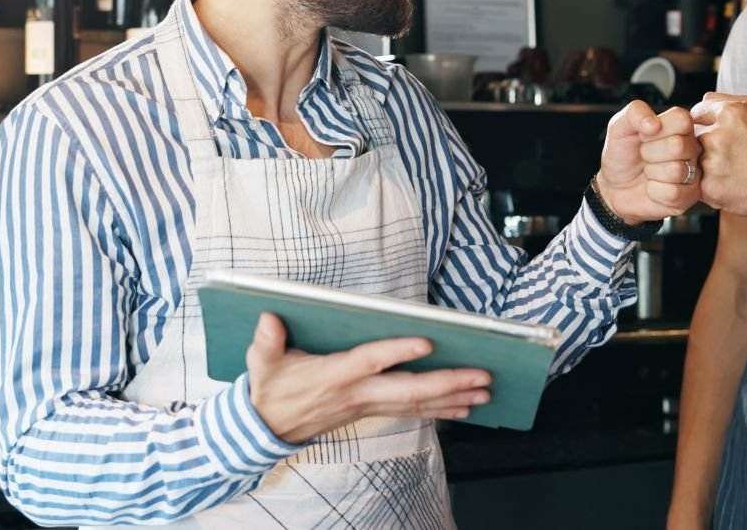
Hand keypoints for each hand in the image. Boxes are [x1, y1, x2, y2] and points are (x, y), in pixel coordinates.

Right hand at [246, 313, 490, 443]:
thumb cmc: (270, 388)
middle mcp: (357, 393)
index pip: (370, 361)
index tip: (426, 342)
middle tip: (482, 375)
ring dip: (454, 397)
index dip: (397, 352)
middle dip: (448, 382)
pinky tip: (465, 406)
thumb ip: (266, 342)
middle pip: (408, 390)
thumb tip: (268, 318)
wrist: (267, 429)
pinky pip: (413, 411)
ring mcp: (367, 405)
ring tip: (486, 391)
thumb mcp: (261, 363)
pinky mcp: (372, 411)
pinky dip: (441, 409)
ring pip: (417, 404)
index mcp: (334, 375)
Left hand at [596, 101, 701, 223]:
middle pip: (677, 146)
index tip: (643, 135)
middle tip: (644, 156)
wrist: (614, 186)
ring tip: (648, 171)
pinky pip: (673, 193)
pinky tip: (652, 187)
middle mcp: (691, 148)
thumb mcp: (620, 127)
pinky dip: (654, 191)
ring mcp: (693, 172)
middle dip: (649, 152)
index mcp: (679, 127)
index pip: (682, 119)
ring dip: (651, 172)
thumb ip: (635, 112)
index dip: (656, 129)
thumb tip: (654, 123)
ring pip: (676, 170)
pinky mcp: (689, 196)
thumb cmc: (622, 155)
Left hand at [690, 93, 746, 216]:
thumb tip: (701, 101)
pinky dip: (710, 182)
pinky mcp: (709, 187)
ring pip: (694, 159)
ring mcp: (712, 163)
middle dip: (705, 143)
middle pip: (693, 136)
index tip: (721, 133)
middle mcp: (717, 136)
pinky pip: (698, 181)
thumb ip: (723, 100)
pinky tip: (729, 182)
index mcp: (729, 114)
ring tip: (731, 168)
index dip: (707, 123)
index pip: (697, 113)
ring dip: (706, 163)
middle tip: (730, 153)